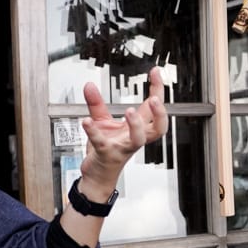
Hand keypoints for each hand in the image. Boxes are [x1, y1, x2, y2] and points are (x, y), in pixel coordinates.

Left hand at [79, 66, 169, 198]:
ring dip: (136, 125)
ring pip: (138, 139)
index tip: (156, 72)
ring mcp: (122, 147)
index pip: (153, 108)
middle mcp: (134, 138)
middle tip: (155, 98)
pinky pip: (102, 143)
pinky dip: (94, 131)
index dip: (158, 89)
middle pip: (158, 128)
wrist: (98, 174)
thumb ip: (96, 103)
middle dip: (160, 114)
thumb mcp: (102, 122)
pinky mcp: (107, 154)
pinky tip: (87, 121)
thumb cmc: (106, 149)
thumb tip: (90, 85)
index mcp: (137, 128)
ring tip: (130, 111)